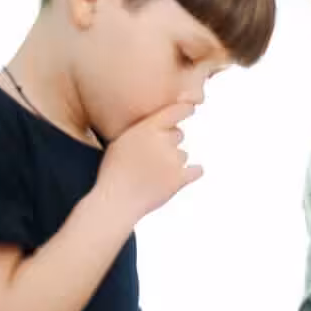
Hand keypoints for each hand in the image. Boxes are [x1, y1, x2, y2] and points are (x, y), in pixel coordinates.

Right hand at [95, 100, 202, 222]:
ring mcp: (173, 160)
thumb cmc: (113, 172)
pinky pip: (196, 171)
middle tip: (152, 157)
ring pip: (183, 155)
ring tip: (153, 174)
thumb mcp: (120, 142)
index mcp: (146, 128)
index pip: (175, 111)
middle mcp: (162, 141)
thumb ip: (142, 131)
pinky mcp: (180, 179)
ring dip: (173, 163)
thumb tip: (159, 125)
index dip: (185, 109)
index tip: (190, 108)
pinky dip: (193, 172)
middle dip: (169, 143)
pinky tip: (188, 174)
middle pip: (178, 134)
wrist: (115, 201)